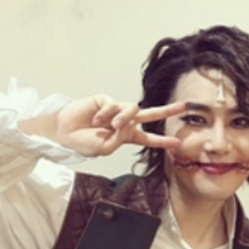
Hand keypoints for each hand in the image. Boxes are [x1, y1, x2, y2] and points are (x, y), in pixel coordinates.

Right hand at [20, 95, 186, 156]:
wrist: (64, 133)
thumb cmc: (83, 143)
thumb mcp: (105, 148)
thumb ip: (120, 138)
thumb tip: (129, 122)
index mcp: (126, 136)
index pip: (147, 139)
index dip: (162, 142)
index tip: (177, 144)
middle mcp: (124, 122)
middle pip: (150, 115)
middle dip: (167, 111)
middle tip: (185, 106)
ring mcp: (116, 110)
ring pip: (132, 109)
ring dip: (123, 118)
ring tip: (109, 126)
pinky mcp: (106, 99)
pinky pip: (114, 104)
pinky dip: (106, 114)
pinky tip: (96, 119)